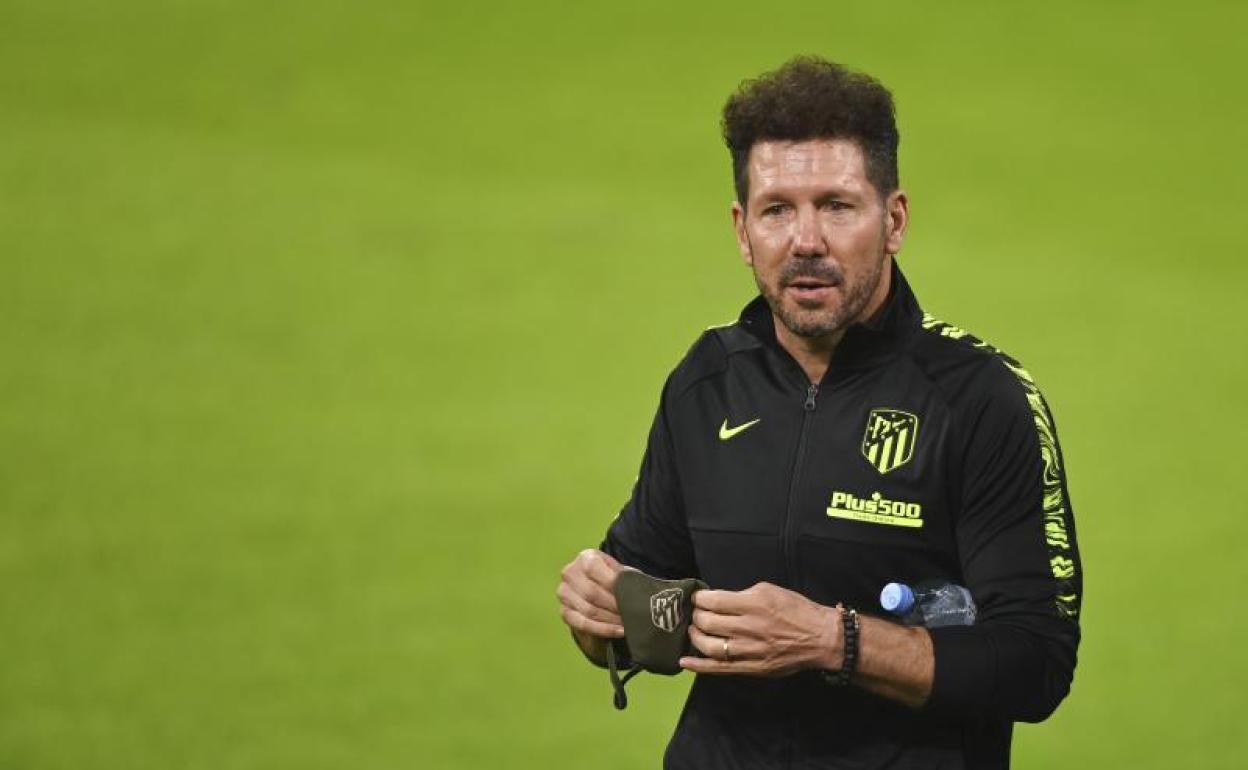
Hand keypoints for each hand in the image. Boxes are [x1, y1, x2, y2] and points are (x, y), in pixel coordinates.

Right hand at [557, 549, 626, 639]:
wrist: (601, 593)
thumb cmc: (614, 581)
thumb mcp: (622, 574)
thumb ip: (625, 579)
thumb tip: (632, 591)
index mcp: (585, 558)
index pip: (594, 569)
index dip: (612, 584)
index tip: (630, 596)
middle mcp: (569, 573)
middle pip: (591, 593)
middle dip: (614, 605)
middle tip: (632, 613)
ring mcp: (564, 593)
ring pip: (588, 610)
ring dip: (611, 619)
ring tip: (628, 623)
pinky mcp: (564, 612)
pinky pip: (583, 624)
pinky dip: (604, 629)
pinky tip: (619, 631)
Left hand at [680, 582, 839, 675]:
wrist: (820, 638)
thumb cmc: (796, 610)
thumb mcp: (770, 590)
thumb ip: (743, 595)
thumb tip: (719, 600)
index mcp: (754, 603)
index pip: (714, 601)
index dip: (700, 599)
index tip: (698, 598)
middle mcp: (748, 627)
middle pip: (708, 622)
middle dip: (696, 616)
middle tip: (697, 614)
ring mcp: (748, 650)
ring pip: (709, 646)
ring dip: (695, 637)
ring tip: (694, 631)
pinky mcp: (751, 668)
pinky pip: (720, 669)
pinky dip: (699, 666)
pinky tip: (684, 662)